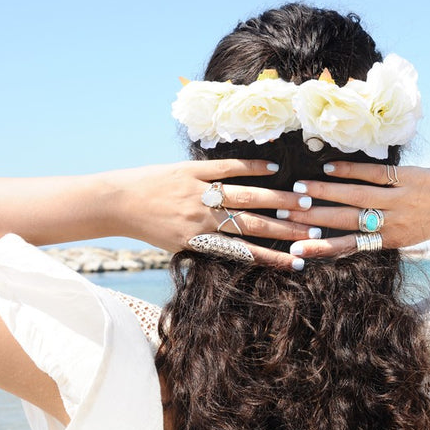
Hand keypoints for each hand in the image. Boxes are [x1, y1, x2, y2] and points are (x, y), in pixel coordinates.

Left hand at [105, 160, 319, 267]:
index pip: (244, 252)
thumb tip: (242, 248)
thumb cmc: (148, 227)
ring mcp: (198, 192)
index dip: (272, 258)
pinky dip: (251, 167)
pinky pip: (226, 168)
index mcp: (200, 240)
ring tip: (302, 201)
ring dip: (277, 198)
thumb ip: (209, 244)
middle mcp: (202, 218)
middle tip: (313, 229)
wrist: (116, 202)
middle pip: (253, 224)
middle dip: (286, 228)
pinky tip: (274, 169)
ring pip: (246, 196)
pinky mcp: (191, 170)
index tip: (297, 262)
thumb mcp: (178, 244)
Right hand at [279, 161, 429, 256]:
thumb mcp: (406, 234)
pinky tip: (330, 167)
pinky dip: (351, 170)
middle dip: (312, 218)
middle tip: (285, 213)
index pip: (348, 246)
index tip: (295, 250)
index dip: (320, 248)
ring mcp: (401, 199)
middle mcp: (393, 222)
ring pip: (356, 196)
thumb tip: (343, 231)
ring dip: (325, 191)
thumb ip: (378, 233)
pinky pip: (375, 173)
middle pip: (345, 221)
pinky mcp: (409, 178)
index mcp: (390, 241)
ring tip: (299, 188)